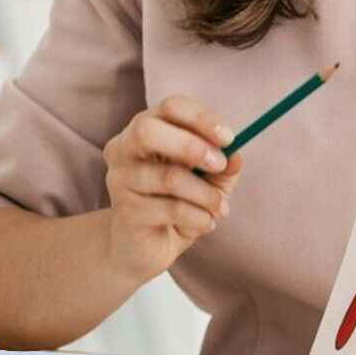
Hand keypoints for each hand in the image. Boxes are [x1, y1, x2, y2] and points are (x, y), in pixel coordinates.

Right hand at [103, 95, 243, 287]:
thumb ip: (223, 166)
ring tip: (220, 208)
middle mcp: (123, 149)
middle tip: (219, 165)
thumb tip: (236, 155)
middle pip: (147, 131)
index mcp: (145, 129)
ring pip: (167, 177)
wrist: (144, 247)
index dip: (202, 119)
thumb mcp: (207, 181)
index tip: (229, 138)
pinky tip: (205, 224)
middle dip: (191, 146)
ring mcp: (119, 180)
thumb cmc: (176, 203)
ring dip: (206, 195)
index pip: (170, 107)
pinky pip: (170, 209)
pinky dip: (199, 218)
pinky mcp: (124, 211)